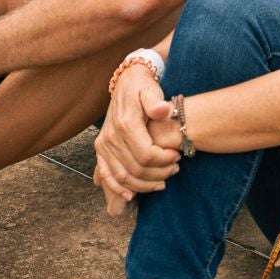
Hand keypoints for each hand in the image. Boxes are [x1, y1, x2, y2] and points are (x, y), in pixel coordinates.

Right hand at [92, 70, 182, 216]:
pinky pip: (106, 175)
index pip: (146, 154)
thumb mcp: (151, 89)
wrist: (126, 82)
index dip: (164, 160)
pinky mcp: (101, 149)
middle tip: (175, 170)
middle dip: (159, 174)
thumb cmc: (142, 87)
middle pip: (136, 168)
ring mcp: (104, 145)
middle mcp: (111, 137)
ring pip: (123, 176)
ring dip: (143, 185)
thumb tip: (163, 109)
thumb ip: (156, 102)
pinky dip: (117, 188)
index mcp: (126, 124)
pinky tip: (130, 196)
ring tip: (162, 182)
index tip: (178, 156)